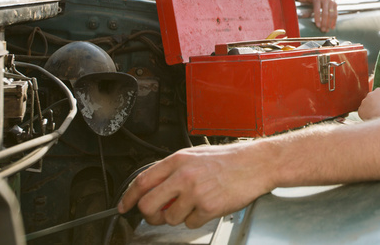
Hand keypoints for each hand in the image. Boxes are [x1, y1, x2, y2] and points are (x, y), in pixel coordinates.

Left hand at [118, 143, 272, 228]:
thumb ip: (173, 170)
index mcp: (178, 160)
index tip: (124, 206)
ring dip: (179, 216)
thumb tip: (154, 187)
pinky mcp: (208, 207)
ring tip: (195, 204)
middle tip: (159, 213)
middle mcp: (183, 176)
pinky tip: (208, 205)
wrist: (256, 164)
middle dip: (151, 214)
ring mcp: (195, 192)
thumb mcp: (196, 156)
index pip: (142, 181)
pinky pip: (190, 223)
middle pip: (148, 205)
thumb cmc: (229, 160)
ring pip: (169, 218)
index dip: (128, 197)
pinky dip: (197, 219)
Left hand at [308, 0, 337, 32]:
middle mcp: (325, 0)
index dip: (318, 18)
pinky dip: (334, 21)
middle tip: (322, 30)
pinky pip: (336, 13)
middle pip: (325, 14)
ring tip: (327, 30)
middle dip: (324, 23)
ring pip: (331, 14)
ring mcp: (331, 2)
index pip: (317, 10)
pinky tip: (332, 26)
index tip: (317, 25)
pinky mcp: (335, 3)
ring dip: (329, 23)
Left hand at [358, 87, 379, 119]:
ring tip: (377, 116)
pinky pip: (363, 113)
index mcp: (379, 90)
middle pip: (372, 99)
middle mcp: (369, 94)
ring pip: (367, 106)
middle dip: (375, 104)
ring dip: (370, 110)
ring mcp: (364, 102)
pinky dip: (366, 116)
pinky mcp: (360, 110)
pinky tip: (372, 119)